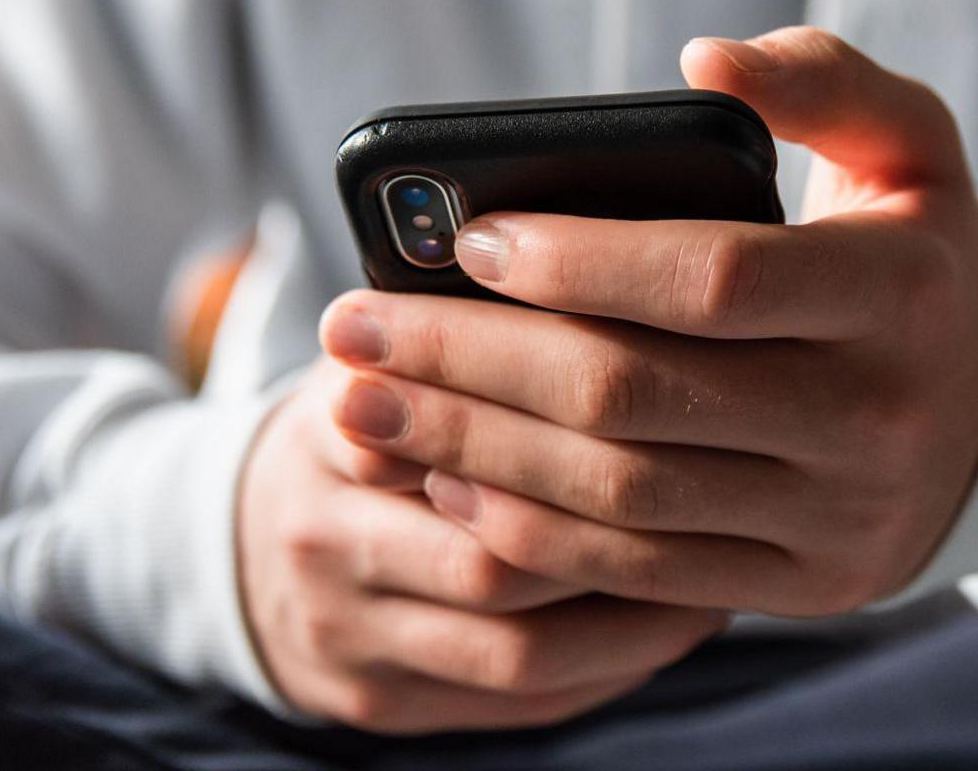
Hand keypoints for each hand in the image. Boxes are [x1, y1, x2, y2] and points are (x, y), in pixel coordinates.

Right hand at [236, 359, 729, 731]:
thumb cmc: (366, 425)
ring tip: (725, 564)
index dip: (563, 428)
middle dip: (616, 534)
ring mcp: (349, 635)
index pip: (450, 433)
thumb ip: (459, 331)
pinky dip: (612, 663)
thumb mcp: (384, 356)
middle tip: (727, 496)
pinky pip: (521, 700)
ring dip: (634, 613)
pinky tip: (680, 616)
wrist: (249, 548)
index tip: (668, 401)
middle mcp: (322, 540)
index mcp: (327, 430)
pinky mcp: (384, 703)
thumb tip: (597, 273)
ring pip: (517, 646)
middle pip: (491, 554)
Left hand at [321, 27, 977, 616]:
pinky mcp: (801, 585)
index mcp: (901, 292)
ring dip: (473, 447)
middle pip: (638, 394)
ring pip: (622, 493)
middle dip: (474, 359)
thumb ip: (822, 78)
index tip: (470, 238)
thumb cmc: (910, 253)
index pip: (716, 279)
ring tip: (365, 399)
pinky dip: (530, 531)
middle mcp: (876, 416)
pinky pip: (639, 574)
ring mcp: (838, 516)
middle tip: (354, 323)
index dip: (581, 261)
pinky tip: (447, 478)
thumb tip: (701, 60)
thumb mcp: (910, 142)